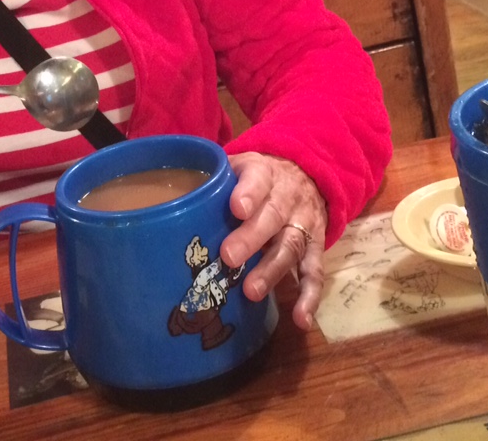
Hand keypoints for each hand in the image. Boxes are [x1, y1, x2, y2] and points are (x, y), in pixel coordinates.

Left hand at [220, 152, 326, 330]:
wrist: (305, 175)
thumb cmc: (255, 178)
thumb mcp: (236, 167)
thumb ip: (211, 180)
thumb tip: (173, 201)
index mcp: (264, 173)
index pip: (258, 178)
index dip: (249, 193)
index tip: (236, 208)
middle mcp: (287, 198)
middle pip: (273, 216)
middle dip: (252, 237)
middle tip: (229, 257)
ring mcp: (303, 224)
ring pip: (291, 245)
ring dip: (272, 270)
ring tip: (252, 291)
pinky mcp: (315, 247)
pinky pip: (315, 272)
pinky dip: (310, 297)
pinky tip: (300, 319)